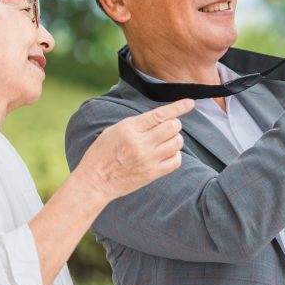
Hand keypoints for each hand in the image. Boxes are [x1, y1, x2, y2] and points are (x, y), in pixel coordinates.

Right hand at [73, 99, 194, 205]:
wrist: (95, 182)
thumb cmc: (101, 153)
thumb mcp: (114, 130)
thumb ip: (136, 123)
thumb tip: (159, 116)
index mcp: (129, 128)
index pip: (160, 114)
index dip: (178, 107)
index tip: (190, 103)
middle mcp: (140, 143)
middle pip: (173, 127)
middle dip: (175, 123)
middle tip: (169, 126)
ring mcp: (148, 159)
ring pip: (177, 142)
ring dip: (176, 138)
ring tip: (167, 140)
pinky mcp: (152, 174)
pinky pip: (176, 161)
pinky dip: (176, 155)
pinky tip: (167, 154)